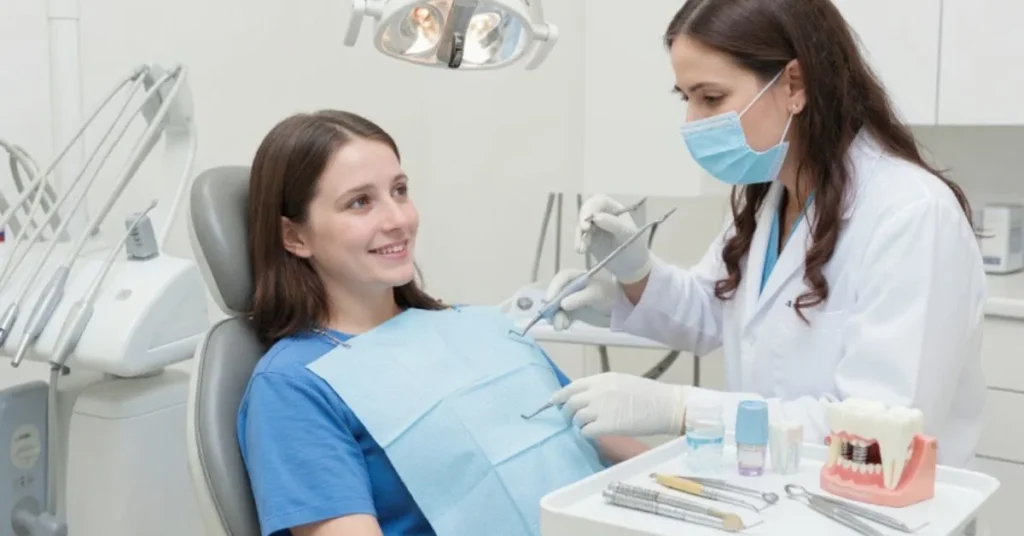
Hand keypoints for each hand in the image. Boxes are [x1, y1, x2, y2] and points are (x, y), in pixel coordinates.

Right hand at [544, 269, 616, 330]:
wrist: (620, 307)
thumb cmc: (609, 294)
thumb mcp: (596, 294)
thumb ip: (580, 298)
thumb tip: (562, 305)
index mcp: (576, 277)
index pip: (561, 279)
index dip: (553, 288)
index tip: (548, 301)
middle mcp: (570, 287)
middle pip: (556, 295)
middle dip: (553, 307)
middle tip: (552, 319)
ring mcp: (570, 299)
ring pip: (557, 307)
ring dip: (556, 316)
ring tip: (561, 326)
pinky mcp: (572, 311)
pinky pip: (562, 315)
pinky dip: (561, 321)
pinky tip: (563, 326)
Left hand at [549, 372, 688, 437]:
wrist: (665, 405)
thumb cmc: (648, 394)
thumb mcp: (622, 382)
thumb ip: (602, 388)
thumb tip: (587, 398)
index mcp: (602, 379)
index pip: (572, 386)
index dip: (560, 396)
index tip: (553, 402)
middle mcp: (597, 392)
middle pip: (570, 403)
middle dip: (566, 412)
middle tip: (568, 419)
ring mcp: (601, 408)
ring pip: (576, 418)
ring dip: (577, 424)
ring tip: (585, 427)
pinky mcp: (606, 425)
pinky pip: (585, 431)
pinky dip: (585, 434)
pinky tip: (592, 435)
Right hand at [575, 195, 651, 283]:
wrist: (631, 266)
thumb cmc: (634, 246)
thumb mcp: (628, 234)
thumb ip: (613, 224)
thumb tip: (596, 217)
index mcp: (615, 209)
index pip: (600, 201)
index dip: (592, 206)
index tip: (588, 217)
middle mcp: (603, 215)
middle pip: (588, 210)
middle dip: (583, 218)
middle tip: (584, 229)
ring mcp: (594, 227)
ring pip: (582, 224)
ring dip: (580, 234)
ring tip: (582, 248)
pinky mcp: (589, 239)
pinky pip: (580, 237)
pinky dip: (579, 242)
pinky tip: (580, 251)